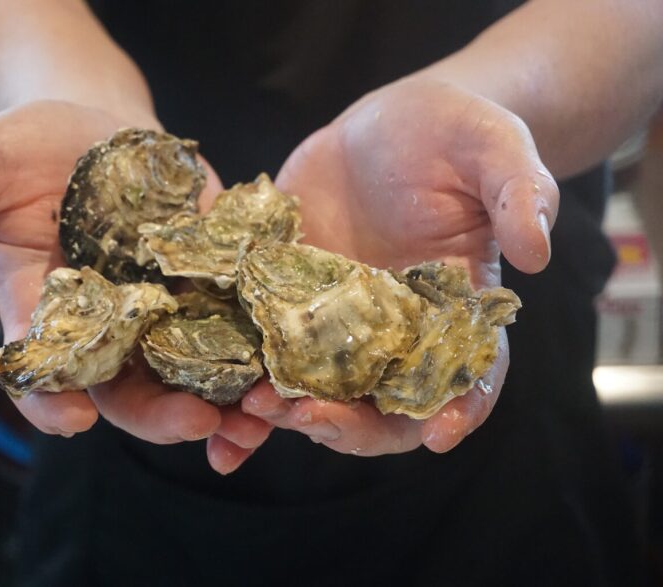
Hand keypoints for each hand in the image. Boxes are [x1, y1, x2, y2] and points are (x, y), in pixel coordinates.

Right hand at [0, 100, 269, 471]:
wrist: (95, 128)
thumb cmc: (27, 149)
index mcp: (44, 309)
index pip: (44, 368)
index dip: (53, 399)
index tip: (72, 418)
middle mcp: (104, 323)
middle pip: (128, 386)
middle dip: (159, 413)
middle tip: (194, 425)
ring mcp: (160, 306)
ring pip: (189, 370)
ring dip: (224, 398)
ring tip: (256, 415)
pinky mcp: (208, 280)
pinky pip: (234, 324)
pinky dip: (258, 348)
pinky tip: (284, 362)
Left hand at [242, 78, 558, 453]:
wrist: (383, 125)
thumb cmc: (452, 134)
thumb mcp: (493, 148)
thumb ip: (519, 192)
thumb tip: (536, 252)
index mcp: (455, 309)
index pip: (471, 373)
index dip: (463, 408)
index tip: (441, 434)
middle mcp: (397, 332)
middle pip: (382, 405)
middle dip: (347, 423)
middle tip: (306, 416)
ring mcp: (337, 324)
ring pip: (317, 392)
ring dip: (287, 414)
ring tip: (252, 405)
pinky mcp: (288, 305)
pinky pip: (268, 354)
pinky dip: (246, 383)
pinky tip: (221, 399)